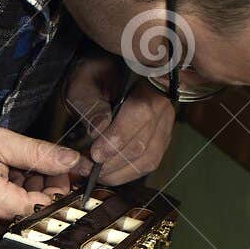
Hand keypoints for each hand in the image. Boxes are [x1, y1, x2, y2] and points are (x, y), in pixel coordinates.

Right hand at [0, 117, 79, 236]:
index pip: (49, 207)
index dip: (60, 186)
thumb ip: (39, 154)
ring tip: (8, 166)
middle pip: (33, 214)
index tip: (58, 166)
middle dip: (41, 188)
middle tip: (32, 160)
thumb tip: (72, 161)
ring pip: (15, 216)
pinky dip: (3, 199)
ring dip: (21, 192)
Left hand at [64, 56, 174, 183]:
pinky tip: (106, 172)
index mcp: (148, 83)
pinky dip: (125, 174)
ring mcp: (165, 125)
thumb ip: (90, 105)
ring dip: (117, 172)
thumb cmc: (94, 77)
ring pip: (147, 160)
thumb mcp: (84, 84)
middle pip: (143, 143)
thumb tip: (98, 131)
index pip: (140, 114)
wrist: (107, 75)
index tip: (95, 154)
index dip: (117, 138)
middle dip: (111, 162)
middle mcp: (163, 105)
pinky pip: (147, 164)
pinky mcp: (160, 140)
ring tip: (92, 172)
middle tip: (85, 167)